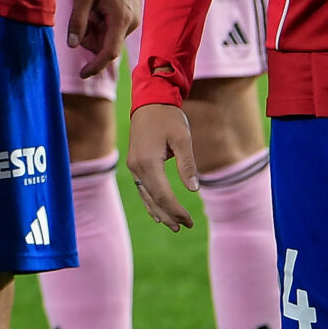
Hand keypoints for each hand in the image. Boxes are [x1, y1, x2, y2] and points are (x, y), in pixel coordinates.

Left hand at [65, 0, 139, 79]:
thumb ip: (78, 21)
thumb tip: (72, 45)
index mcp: (120, 20)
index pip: (108, 53)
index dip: (95, 66)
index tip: (83, 74)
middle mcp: (132, 23)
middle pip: (105, 44)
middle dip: (90, 35)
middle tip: (84, 11)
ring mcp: (135, 18)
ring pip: (109, 35)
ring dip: (96, 26)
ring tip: (93, 3)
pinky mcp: (134, 14)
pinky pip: (114, 26)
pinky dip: (103, 21)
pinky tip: (100, 3)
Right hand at [127, 102, 199, 230]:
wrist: (150, 101)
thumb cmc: (168, 118)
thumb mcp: (183, 138)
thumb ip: (187, 164)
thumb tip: (194, 189)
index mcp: (148, 162)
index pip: (162, 194)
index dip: (176, 210)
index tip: (189, 221)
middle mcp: (137, 166)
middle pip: (153, 198)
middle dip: (169, 215)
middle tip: (186, 227)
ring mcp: (133, 165)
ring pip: (146, 195)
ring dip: (159, 211)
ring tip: (173, 226)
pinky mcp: (135, 163)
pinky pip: (142, 188)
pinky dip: (150, 201)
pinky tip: (156, 212)